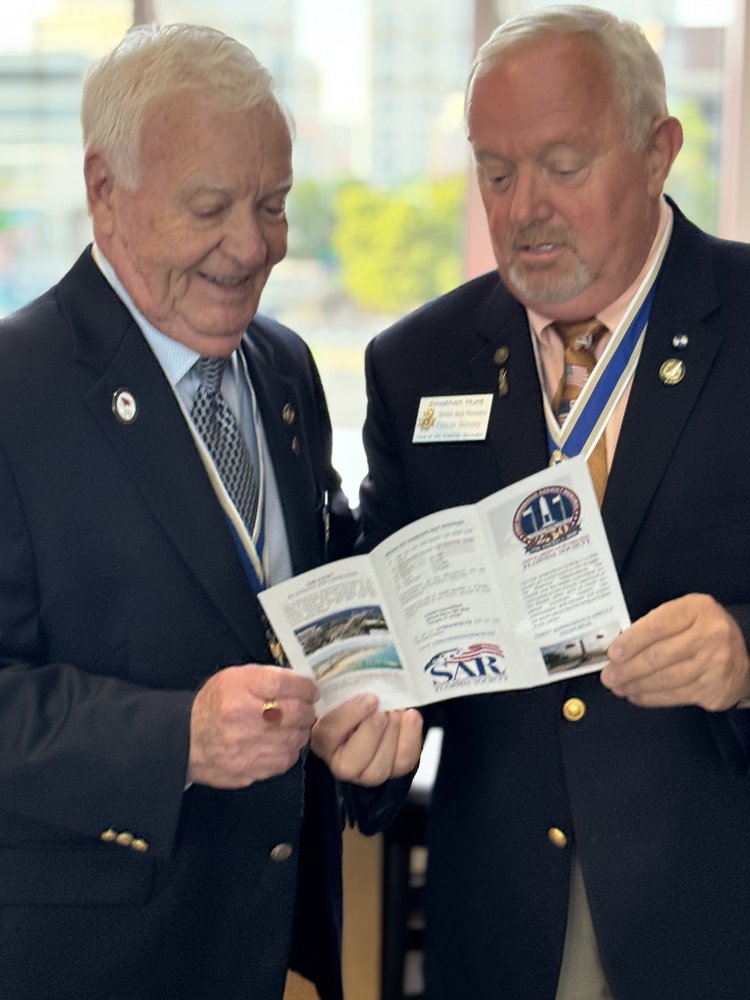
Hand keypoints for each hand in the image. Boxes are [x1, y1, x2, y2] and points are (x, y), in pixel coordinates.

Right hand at [187, 665, 318, 786]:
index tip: (311, 690)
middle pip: (294, 713)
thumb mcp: (233, 678)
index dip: (304, 687)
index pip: (283, 684)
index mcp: (237, 689)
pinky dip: (289, 750)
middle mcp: (241, 717)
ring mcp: (245, 747)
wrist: (185, 739)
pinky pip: (284, 761)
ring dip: (300, 731)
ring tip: (293, 726)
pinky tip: (281, 743)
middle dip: (307, 710)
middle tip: (307, 708)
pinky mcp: (248, 770)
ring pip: (294, 739)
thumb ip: (266, 677)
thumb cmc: (213, 705)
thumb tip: (300, 684)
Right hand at [311, 694, 422, 785]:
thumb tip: (355, 672)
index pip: (329, 734)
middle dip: (372, 731)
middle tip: (383, 709)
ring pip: (380, 765)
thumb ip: (344, 688)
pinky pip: (404, 760)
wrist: (377, 708)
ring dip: (392, 734)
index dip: (350, 716)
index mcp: (323, 740)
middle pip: (353, 760)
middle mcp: (342, 763)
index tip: (369, 699)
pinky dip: (410, 736)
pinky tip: (410, 716)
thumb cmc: (355, 700)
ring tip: (396, 712)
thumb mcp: (343, 692)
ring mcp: (369, 773)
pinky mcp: (394, 770)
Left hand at [601, 593, 749, 710]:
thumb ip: (656, 625)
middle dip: (627, 668)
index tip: (612, 653)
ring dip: (635, 685)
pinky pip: (675, 696)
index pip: (657, 626)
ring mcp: (714, 664)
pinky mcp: (714, 689)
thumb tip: (620, 646)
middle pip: (658, 656)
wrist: (742, 656)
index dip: (630, 641)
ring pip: (664, 679)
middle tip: (608, 675)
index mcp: (698, 610)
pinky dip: (651, 697)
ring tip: (618, 686)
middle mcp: (710, 636)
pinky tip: (636, 694)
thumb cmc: (704, 631)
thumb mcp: (685, 615)